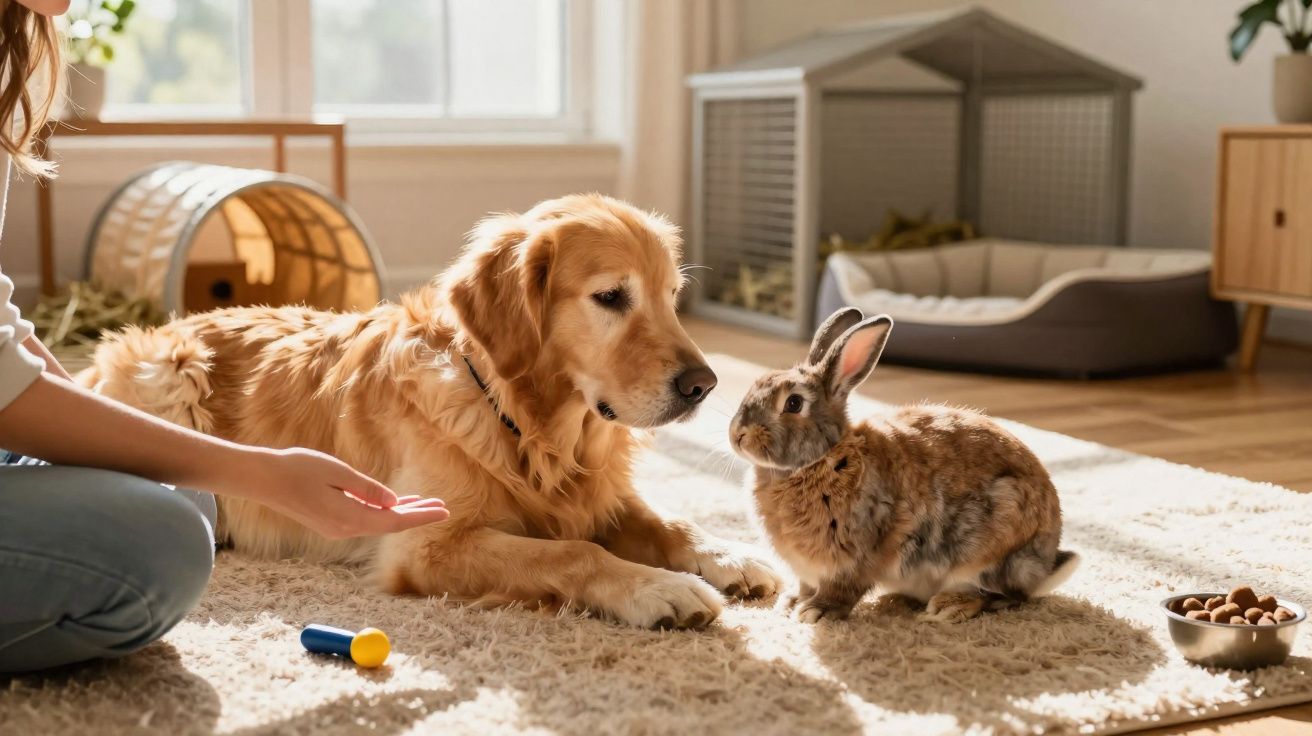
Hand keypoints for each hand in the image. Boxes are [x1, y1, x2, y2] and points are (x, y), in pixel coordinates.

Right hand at [229, 447, 448, 538]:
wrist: (263, 479)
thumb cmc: (298, 469)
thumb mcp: (338, 473)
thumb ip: (367, 489)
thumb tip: (393, 502)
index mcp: (349, 517)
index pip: (395, 521)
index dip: (422, 516)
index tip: (445, 512)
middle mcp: (345, 528)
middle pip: (390, 525)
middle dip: (418, 515)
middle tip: (444, 508)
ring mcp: (336, 528)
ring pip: (378, 522)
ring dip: (402, 513)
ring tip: (426, 504)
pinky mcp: (330, 522)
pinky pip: (365, 519)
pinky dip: (383, 511)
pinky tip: (393, 504)